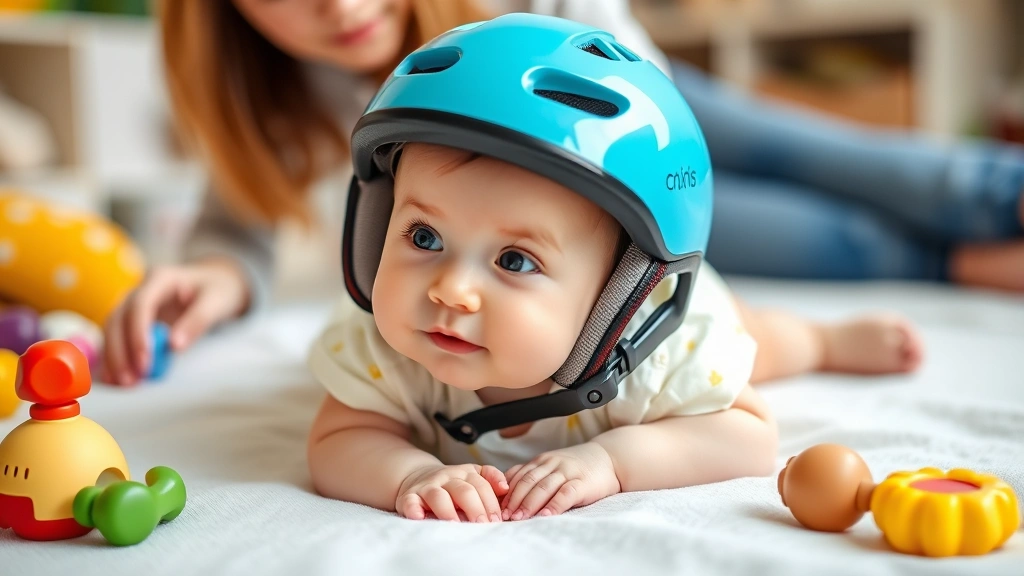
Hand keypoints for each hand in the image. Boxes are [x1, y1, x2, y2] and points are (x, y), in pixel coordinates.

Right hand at [100, 259, 249, 385]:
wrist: (216, 280)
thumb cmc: (218, 289)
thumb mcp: (216, 301)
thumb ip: (197, 320)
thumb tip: (174, 346)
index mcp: (161, 278)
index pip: (140, 305)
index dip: (138, 334)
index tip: (144, 362)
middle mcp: (140, 289)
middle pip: (119, 318)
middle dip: (121, 350)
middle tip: (130, 379)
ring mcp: (133, 304)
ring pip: (113, 329)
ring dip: (114, 357)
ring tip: (124, 383)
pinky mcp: (133, 320)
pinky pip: (117, 338)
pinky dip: (113, 357)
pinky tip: (113, 378)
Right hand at [397, 463, 508, 522]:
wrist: (417, 477)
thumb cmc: (452, 484)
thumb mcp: (473, 476)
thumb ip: (491, 479)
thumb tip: (506, 488)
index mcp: (465, 473)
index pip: (481, 486)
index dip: (491, 503)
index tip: (497, 521)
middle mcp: (447, 478)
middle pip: (463, 491)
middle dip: (475, 508)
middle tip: (483, 525)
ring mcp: (427, 487)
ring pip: (438, 496)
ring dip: (448, 511)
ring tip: (456, 525)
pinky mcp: (409, 497)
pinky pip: (410, 502)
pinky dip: (414, 509)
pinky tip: (419, 517)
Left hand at [502, 442, 619, 520]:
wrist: (609, 459)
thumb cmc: (576, 468)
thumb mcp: (551, 467)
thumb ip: (533, 476)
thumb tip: (506, 494)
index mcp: (541, 461)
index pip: (518, 475)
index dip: (506, 492)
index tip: (497, 507)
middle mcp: (552, 464)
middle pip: (527, 481)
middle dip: (514, 500)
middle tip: (505, 516)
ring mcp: (567, 471)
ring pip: (543, 486)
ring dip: (529, 503)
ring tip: (519, 518)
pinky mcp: (583, 482)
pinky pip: (566, 493)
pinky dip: (554, 504)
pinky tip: (546, 515)